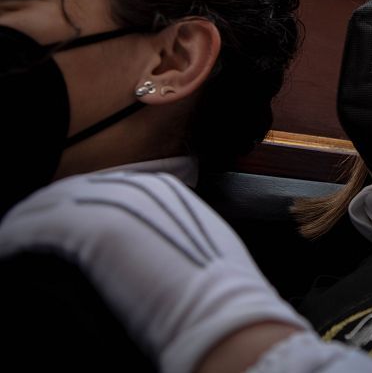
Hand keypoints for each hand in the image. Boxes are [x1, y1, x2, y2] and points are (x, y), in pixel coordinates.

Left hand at [0, 171, 308, 372]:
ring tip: (9, 242)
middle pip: (75, 191)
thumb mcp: (201, 247)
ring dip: (24, 224)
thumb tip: (144, 248)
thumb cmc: (217, 296)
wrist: (222, 313)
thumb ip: (168, 234)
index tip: (62, 227)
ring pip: (48, 205)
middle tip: (23, 234)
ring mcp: (113, 205)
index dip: (80, 206)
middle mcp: (137, 188)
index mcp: (166, 191)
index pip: (107, 189)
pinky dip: (14, 238)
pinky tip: (5, 250)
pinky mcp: (88, 228)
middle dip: (48, 211)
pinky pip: (33, 227)